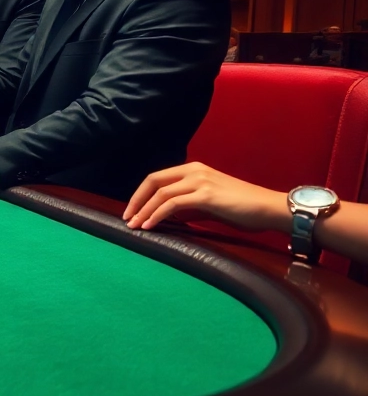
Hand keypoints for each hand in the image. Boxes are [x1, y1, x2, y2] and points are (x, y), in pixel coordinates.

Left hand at [124, 162, 289, 231]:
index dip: (141, 194)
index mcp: (193, 169)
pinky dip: (157, 214)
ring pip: (161, 194)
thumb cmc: (243, 209)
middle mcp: (194, 171)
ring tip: (134, 226)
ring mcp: (200, 181)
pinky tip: (149, 225)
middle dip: (136, 200)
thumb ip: (189, 206)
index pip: (157, 178)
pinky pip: (173, 204)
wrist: (269, 208)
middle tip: (126, 218)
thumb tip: (168, 216)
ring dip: (143, 210)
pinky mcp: (206, 195)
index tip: (131, 210)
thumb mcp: (209, 204)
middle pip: (153, 181)